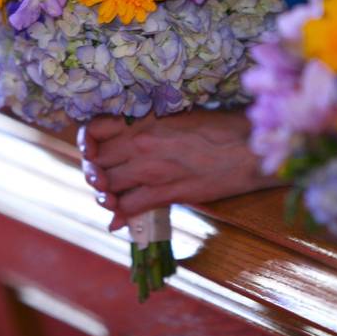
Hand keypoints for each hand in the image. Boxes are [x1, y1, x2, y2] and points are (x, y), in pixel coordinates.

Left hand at [78, 109, 281, 229]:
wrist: (248, 148)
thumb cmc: (220, 126)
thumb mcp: (180, 114)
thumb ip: (152, 124)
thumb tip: (132, 135)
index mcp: (145, 119)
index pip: (96, 129)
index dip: (89, 141)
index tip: (93, 148)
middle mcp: (141, 143)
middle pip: (98, 160)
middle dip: (95, 170)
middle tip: (100, 177)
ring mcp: (152, 170)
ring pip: (109, 186)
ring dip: (105, 194)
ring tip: (110, 196)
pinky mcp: (167, 193)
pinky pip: (131, 207)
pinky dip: (120, 216)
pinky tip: (118, 221)